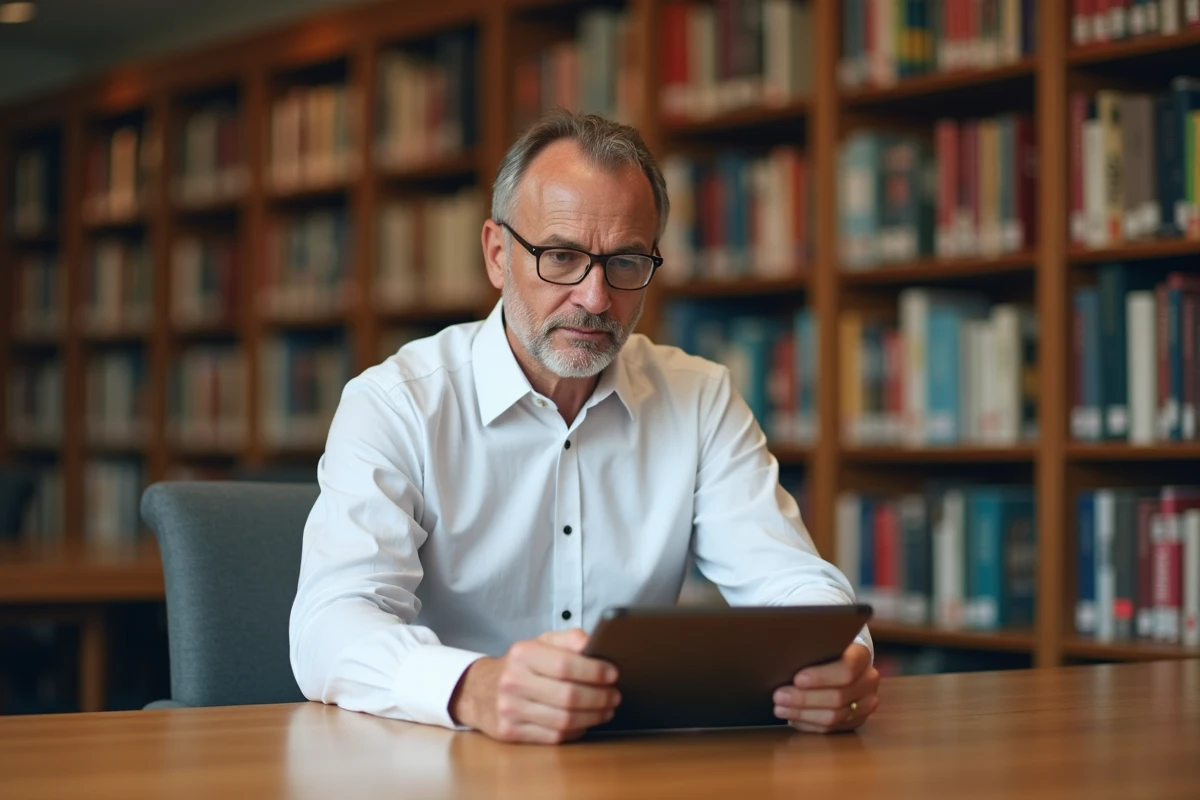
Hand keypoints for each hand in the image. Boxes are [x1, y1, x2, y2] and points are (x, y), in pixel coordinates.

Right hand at [449, 629, 620, 743]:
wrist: (478, 690)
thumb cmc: (519, 665)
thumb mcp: (540, 643)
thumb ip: (569, 639)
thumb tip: (595, 644)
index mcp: (522, 654)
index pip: (565, 664)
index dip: (594, 671)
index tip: (613, 674)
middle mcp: (513, 681)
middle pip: (568, 696)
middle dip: (599, 697)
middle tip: (615, 696)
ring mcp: (510, 710)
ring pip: (563, 720)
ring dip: (593, 716)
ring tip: (607, 709)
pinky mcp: (510, 732)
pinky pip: (553, 736)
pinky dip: (576, 731)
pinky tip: (585, 722)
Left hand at [773, 642, 878, 733]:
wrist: (840, 660)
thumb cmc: (824, 648)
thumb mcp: (820, 642)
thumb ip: (810, 648)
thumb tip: (784, 658)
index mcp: (861, 656)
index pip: (846, 669)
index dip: (820, 677)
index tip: (797, 679)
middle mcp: (868, 680)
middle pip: (838, 696)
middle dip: (804, 698)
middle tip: (778, 695)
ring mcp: (866, 703)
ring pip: (834, 716)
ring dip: (803, 713)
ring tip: (780, 708)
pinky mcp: (857, 720)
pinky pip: (831, 729)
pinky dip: (808, 724)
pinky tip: (792, 718)